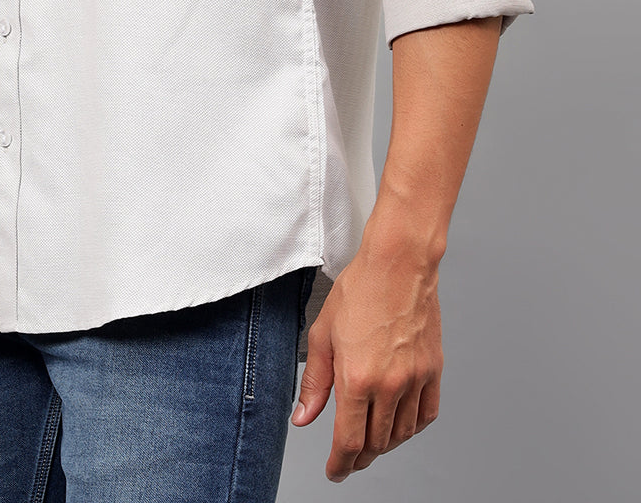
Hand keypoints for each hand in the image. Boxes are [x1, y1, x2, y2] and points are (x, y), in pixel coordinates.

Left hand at [290, 241, 442, 481]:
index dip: (340, 464)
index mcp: (357, 377)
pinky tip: (399, 422)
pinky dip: (411, 427)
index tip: (335, 471)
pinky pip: (426, 415)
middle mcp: (389, 384)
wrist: (398, 264)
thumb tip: (304, 417)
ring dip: (384, 444)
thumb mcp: (322, 334)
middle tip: (348, 456)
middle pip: (376, 443)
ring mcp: (415, 379)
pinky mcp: (433, 370)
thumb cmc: (359, 290)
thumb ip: (314, 383)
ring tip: (370, 439)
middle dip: (359, 457)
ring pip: (401, 434)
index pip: (349, 441)